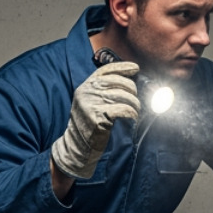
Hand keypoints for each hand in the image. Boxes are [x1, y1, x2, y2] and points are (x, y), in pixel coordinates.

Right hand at [51, 61, 140, 178]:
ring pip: (124, 96)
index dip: (122, 67)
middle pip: (119, 82)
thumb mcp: (91, 101)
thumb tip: (128, 80)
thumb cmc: (89, 123)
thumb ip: (103, 90)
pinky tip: (132, 117)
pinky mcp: (98, 117)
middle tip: (135, 101)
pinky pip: (123, 109)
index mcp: (86, 85)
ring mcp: (91, 103)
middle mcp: (87, 91)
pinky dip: (132, 113)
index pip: (106, 70)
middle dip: (132, 90)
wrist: (77, 145)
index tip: (136, 68)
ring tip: (135, 111)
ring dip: (135, 104)